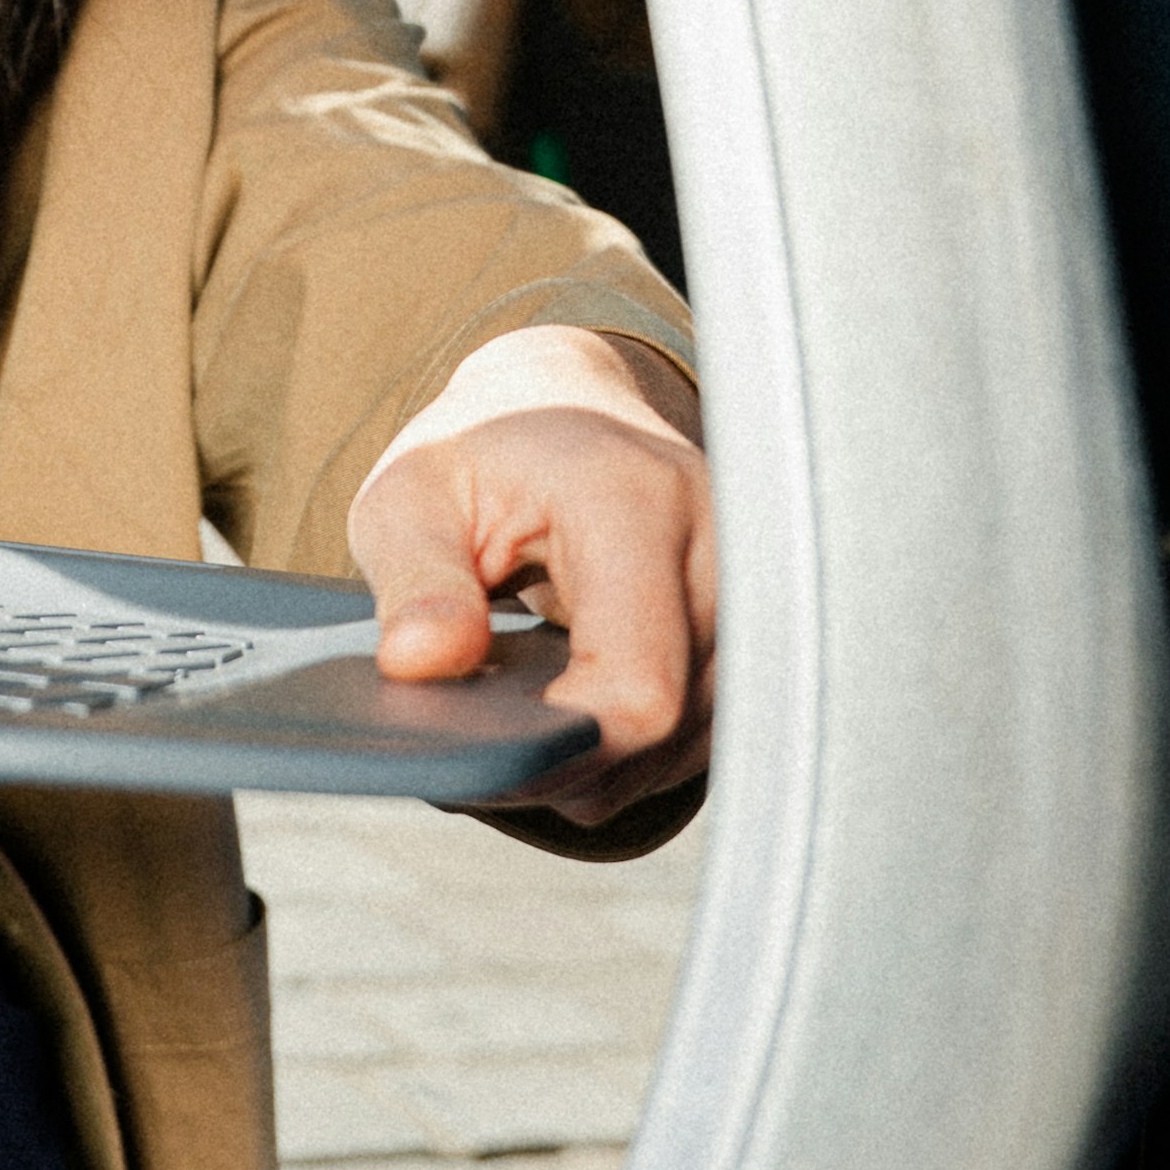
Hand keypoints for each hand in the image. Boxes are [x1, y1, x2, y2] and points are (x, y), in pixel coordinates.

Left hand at [347, 322, 713, 826]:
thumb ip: (415, 580)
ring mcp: (756, 587)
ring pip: (699, 742)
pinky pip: (711, 730)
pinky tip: (577, 721)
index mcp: (635, 500)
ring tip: (524, 727)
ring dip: (609, 765)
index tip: (486, 757)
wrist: (562, 404)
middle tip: (487, 750)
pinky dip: (641, 750)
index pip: (638, 684)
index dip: (564, 751)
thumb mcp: (409, 496)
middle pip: (672, 726)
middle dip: (576, 765)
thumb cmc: (481, 454)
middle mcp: (722, 543)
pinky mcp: (760, 625)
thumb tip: (419, 664)